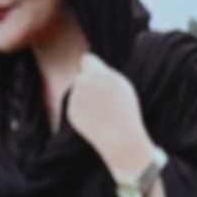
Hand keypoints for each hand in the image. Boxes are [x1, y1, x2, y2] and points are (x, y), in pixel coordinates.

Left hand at [64, 52, 157, 175]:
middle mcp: (84, 82)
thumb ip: (104, 74)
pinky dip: (83, 112)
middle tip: (103, 99)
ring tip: (102, 112)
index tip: (94, 73)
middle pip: (81, 77)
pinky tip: (95, 119)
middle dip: (89, 85)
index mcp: (100, 74)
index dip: (90, 67)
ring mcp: (75, 97)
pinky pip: (75, 106)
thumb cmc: (125, 111)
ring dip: (86, 99)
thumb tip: (86, 64)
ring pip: (77, 93)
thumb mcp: (122, 87)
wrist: (120, 137)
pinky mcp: (71, 111)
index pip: (87, 60)